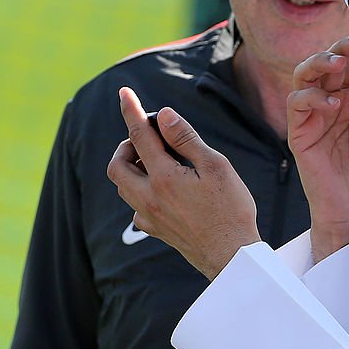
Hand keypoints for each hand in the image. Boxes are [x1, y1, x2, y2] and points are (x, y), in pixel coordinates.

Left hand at [107, 87, 259, 278]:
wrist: (231, 256)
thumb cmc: (230, 209)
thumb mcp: (216, 166)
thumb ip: (186, 139)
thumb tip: (163, 115)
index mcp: (164, 177)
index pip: (140, 135)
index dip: (131, 111)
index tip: (123, 93)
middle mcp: (148, 197)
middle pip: (117, 164)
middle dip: (127, 145)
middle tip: (149, 138)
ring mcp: (149, 217)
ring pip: (124, 186)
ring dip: (132, 167)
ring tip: (158, 159)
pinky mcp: (155, 230)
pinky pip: (136, 206)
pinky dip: (142, 190)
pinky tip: (164, 190)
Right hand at [288, 34, 348, 260]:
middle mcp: (331, 102)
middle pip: (329, 62)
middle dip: (342, 47)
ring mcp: (313, 115)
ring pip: (305, 75)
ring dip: (320, 62)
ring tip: (340, 61)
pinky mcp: (299, 132)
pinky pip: (297, 104)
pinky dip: (313, 97)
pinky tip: (335, 102)